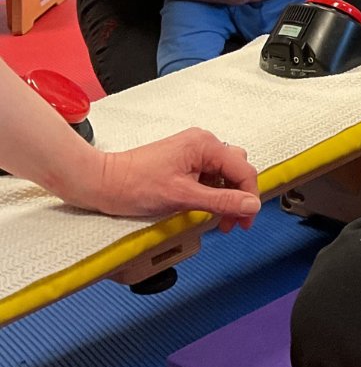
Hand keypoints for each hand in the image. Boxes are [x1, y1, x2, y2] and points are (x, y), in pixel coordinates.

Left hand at [79, 129, 260, 228]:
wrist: (103, 183)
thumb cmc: (134, 184)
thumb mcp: (183, 197)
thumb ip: (221, 200)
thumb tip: (250, 204)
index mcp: (206, 145)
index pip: (243, 169)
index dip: (248, 196)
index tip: (246, 220)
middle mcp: (203, 144)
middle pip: (236, 170)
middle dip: (237, 197)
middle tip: (231, 222)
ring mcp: (193, 152)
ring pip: (224, 174)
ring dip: (225, 197)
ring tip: (216, 219)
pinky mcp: (184, 162)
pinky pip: (209, 176)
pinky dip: (211, 194)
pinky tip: (202, 209)